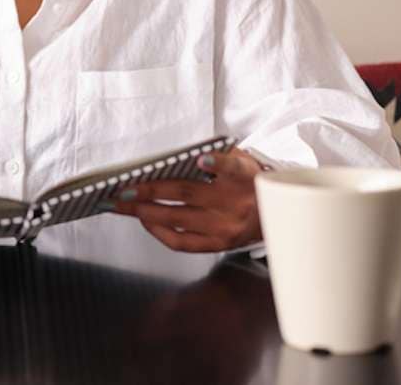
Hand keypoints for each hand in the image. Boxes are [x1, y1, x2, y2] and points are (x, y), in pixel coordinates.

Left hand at [107, 148, 263, 251]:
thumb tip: (180, 157)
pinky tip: (145, 221)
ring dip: (146, 212)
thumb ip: (218, 156)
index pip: (233, 167)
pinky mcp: (218, 244)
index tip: (202, 160)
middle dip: (151, 191)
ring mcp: (225, 226)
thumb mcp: (243, 160)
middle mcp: (234, 203)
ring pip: (178, 219)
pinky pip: (183, 242)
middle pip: (187, 194)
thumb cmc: (250, 181)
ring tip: (124, 205)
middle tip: (125, 189)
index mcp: (243, 176)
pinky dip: (160, 232)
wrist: (276, 214)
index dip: (217, 163)